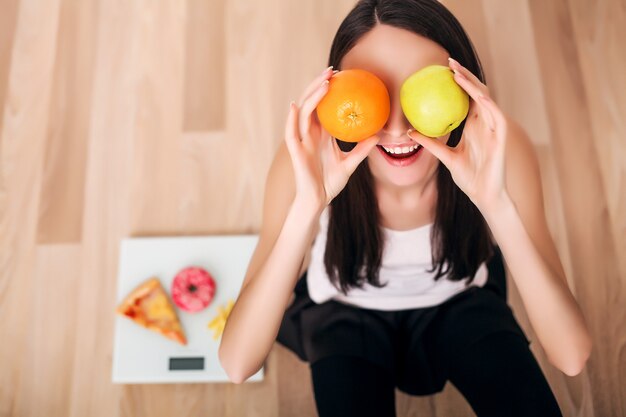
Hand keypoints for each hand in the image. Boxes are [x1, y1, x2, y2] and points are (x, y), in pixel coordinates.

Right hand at [285, 67, 379, 207]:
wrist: (318, 201)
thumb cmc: (330, 183)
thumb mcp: (350, 164)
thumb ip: (361, 150)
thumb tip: (379, 136)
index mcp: (320, 135)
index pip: (323, 106)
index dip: (329, 90)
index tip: (342, 76)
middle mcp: (309, 134)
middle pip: (311, 103)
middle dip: (319, 85)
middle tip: (333, 70)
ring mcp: (301, 142)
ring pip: (303, 113)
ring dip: (311, 95)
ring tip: (323, 82)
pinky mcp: (296, 152)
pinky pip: (291, 133)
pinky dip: (291, 118)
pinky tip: (295, 105)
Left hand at [407, 57, 508, 210]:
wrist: (484, 196)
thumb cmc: (469, 178)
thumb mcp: (445, 157)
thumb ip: (431, 144)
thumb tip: (411, 133)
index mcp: (474, 126)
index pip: (466, 98)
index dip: (458, 83)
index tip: (442, 71)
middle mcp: (485, 124)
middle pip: (477, 92)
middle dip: (465, 76)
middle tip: (449, 62)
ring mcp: (494, 130)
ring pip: (486, 99)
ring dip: (473, 85)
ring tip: (458, 73)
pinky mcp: (501, 138)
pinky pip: (497, 117)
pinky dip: (489, 104)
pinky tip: (478, 95)